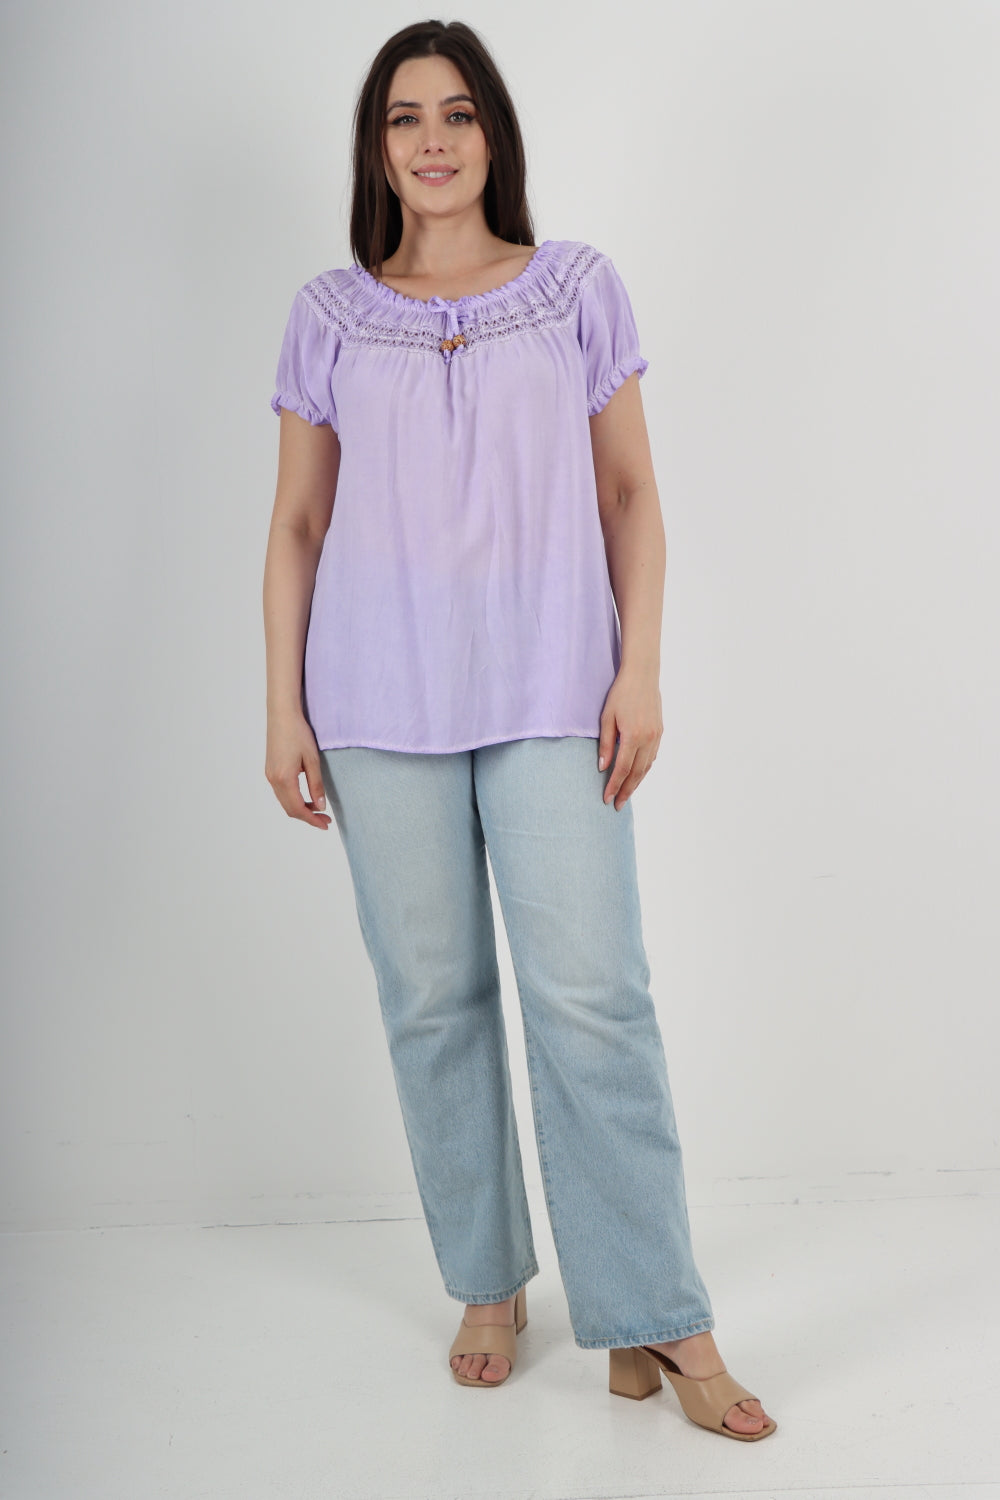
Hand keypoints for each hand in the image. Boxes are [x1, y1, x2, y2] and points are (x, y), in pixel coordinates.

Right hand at [265, 710, 332, 829]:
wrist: (282, 714)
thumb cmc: (298, 733)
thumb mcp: (313, 760)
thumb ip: (316, 785)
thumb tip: (320, 806)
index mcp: (284, 778)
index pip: (298, 809)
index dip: (312, 820)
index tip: (325, 824)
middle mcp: (273, 779)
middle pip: (290, 809)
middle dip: (307, 817)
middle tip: (325, 820)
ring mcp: (270, 775)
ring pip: (285, 802)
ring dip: (300, 808)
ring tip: (318, 808)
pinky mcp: (270, 770)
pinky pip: (281, 792)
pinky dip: (293, 799)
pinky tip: (305, 796)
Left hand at [597, 664, 662, 809]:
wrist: (642, 675)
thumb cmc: (620, 694)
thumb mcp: (607, 718)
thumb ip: (606, 744)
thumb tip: (602, 767)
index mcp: (633, 736)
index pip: (622, 769)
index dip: (613, 786)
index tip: (606, 799)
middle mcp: (648, 739)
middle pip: (637, 773)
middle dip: (626, 791)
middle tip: (617, 805)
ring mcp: (656, 736)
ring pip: (646, 767)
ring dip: (636, 783)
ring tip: (626, 794)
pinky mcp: (660, 732)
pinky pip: (652, 757)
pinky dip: (644, 769)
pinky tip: (637, 775)